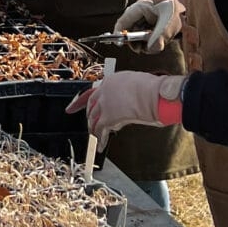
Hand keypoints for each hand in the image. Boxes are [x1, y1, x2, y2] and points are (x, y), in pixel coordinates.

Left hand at [66, 71, 182, 137]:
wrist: (155, 94)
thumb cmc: (154, 90)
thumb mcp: (138, 85)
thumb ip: (128, 93)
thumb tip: (130, 103)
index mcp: (112, 80)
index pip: (93, 91)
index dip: (81, 101)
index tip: (73, 106)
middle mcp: (105, 90)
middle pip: (91, 106)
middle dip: (89, 117)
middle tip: (89, 125)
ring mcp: (105, 103)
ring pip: (93, 119)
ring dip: (94, 129)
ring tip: (95, 137)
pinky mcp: (108, 117)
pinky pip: (100, 130)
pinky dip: (100, 139)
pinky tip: (100, 145)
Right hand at [113, 0, 185, 53]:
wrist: (200, 5)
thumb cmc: (184, 10)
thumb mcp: (170, 26)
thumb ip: (158, 40)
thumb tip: (150, 49)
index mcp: (144, 5)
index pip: (125, 19)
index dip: (120, 31)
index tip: (120, 43)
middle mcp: (146, 8)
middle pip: (133, 25)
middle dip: (136, 39)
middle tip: (141, 49)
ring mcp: (153, 12)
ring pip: (142, 29)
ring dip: (147, 39)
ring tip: (156, 44)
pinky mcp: (160, 17)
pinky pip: (151, 29)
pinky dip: (154, 37)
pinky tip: (163, 39)